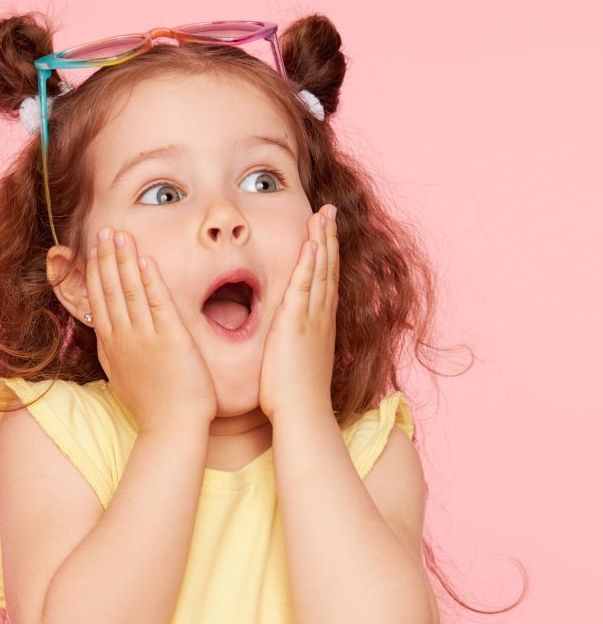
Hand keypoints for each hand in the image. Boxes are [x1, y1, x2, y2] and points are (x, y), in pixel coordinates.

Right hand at [86, 226, 218, 432]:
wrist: (171, 428)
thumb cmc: (153, 407)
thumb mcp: (123, 378)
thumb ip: (116, 355)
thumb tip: (109, 339)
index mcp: (112, 346)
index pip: (99, 301)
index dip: (95, 273)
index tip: (93, 252)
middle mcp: (123, 338)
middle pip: (109, 290)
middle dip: (105, 258)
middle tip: (102, 231)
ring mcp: (144, 337)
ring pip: (129, 290)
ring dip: (123, 260)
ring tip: (119, 235)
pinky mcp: (170, 338)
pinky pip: (157, 302)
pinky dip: (149, 280)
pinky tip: (144, 260)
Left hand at [258, 204, 339, 422]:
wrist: (302, 413)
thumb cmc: (296, 396)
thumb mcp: (300, 363)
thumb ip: (298, 346)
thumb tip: (294, 343)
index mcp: (319, 324)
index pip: (324, 280)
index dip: (326, 253)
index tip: (325, 231)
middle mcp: (320, 316)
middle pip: (327, 268)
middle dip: (328, 236)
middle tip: (329, 210)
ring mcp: (311, 318)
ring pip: (319, 271)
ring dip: (322, 240)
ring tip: (323, 214)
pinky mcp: (295, 324)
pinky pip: (304, 286)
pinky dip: (309, 263)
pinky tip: (311, 243)